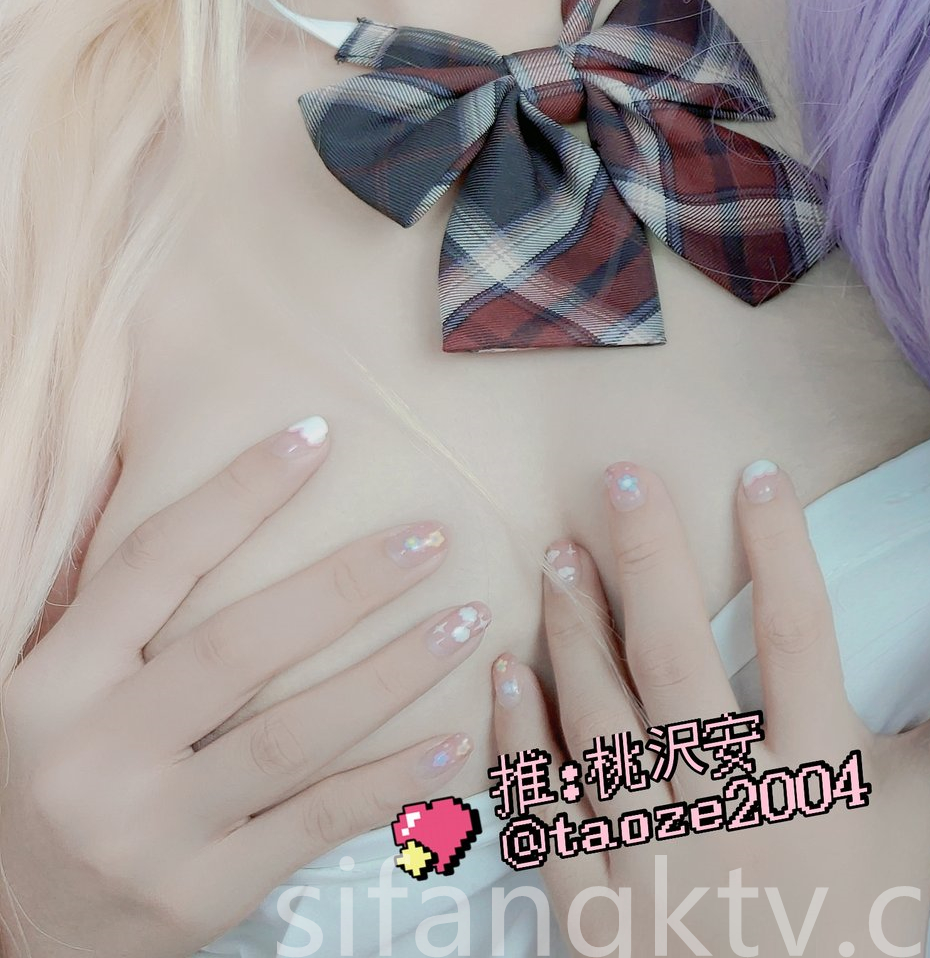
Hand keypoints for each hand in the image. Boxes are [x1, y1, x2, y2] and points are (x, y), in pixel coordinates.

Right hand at [0, 419, 491, 957]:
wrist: (16, 924)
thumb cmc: (54, 775)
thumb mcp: (52, 687)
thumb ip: (112, 600)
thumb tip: (149, 461)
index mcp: (52, 682)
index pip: (153, 564)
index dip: (237, 494)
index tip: (318, 436)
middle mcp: (96, 752)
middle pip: (240, 647)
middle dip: (346, 586)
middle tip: (431, 537)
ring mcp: (150, 829)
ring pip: (294, 736)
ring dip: (394, 673)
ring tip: (468, 622)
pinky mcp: (203, 891)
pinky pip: (318, 822)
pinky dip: (394, 781)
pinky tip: (460, 741)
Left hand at [492, 461, 929, 957]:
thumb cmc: (859, 924)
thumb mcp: (918, 823)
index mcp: (817, 776)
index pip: (799, 636)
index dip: (779, 548)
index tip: (756, 472)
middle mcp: (731, 805)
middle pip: (679, 662)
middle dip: (650, 560)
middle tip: (622, 478)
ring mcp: (652, 852)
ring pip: (600, 719)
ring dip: (575, 629)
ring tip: (559, 555)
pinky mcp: (591, 901)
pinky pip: (545, 803)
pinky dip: (521, 734)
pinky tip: (507, 669)